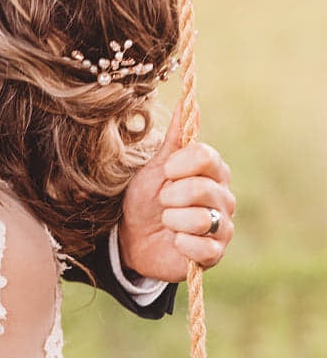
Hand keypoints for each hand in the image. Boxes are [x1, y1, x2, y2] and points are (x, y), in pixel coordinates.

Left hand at [117, 118, 235, 281]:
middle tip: (163, 202)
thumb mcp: (155, 167)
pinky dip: (181, 244)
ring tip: (167, 223)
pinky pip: (203, 247)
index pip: (207, 157)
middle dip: (171, 196)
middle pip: (202, 188)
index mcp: (213, 173)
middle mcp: (225, 199)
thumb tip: (190, 102)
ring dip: (172, 220)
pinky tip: (175, 242)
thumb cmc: (145, 199)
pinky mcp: (215, 254)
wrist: (131, 237)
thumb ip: (176, 138)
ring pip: (201, 219)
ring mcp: (222, 227)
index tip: (165, 173)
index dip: (180, 164)